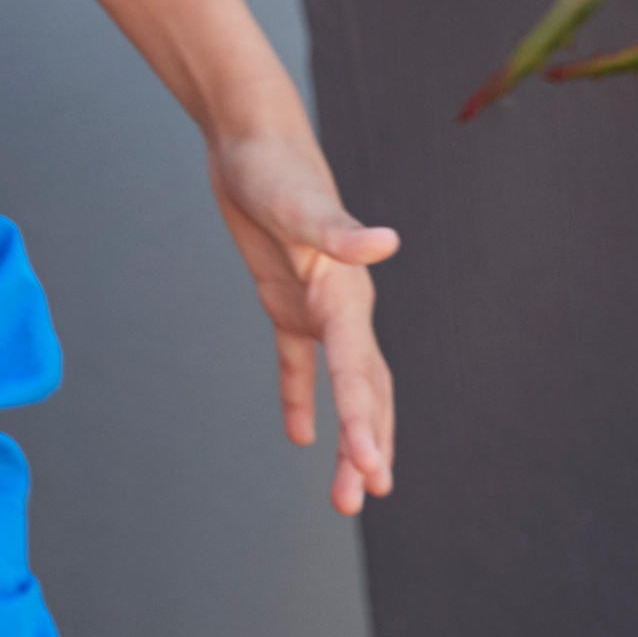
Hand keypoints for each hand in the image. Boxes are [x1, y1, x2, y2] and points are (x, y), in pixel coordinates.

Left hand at [206, 121, 397, 514]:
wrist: (252, 138)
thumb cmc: (274, 167)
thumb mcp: (298, 203)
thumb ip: (338, 231)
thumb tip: (385, 243)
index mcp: (347, 296)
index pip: (359, 372)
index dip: (363, 422)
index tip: (369, 469)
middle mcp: (342, 307)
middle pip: (363, 391)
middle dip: (365, 445)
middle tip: (360, 498)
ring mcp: (316, 306)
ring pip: (343, 385)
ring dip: (347, 434)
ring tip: (346, 490)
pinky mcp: (285, 299)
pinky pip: (297, 360)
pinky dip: (300, 395)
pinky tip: (298, 434)